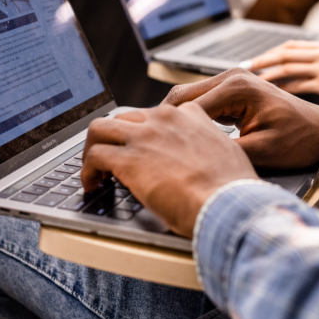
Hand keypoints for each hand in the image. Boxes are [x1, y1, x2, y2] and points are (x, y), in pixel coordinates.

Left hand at [81, 104, 257, 237]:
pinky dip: (87, 171)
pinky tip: (92, 185)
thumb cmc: (231, 189)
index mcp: (190, 116)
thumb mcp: (227, 154)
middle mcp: (165, 119)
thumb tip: (199, 162)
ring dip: (92, 149)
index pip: (155, 114)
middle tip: (111, 160)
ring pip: (100, 128)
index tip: (140, 150)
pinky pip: (94, 156)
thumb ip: (207, 148)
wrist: (228, 204)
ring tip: (94, 170)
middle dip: (114, 139)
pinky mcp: (128, 158)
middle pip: (124, 118)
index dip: (143, 134)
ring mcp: (145, 137)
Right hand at [162, 69, 318, 169]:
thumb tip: (191, 158)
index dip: (167, 128)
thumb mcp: (261, 151)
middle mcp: (231, 77)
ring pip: (188, 99)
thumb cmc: (300, 140)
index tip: (154, 150)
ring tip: (164, 145)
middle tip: (151, 148)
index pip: (185, 106)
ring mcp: (231, 81)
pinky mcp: (232, 90)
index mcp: (237, 87)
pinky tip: (184, 138)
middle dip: (165, 122)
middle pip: (181, 96)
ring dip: (176, 120)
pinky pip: (201, 102)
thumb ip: (223, 150)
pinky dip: (190, 119)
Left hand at [246, 40, 318, 101]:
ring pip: (288, 68)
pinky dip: (283, 89)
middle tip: (244, 68)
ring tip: (253, 82)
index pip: (291, 45)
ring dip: (267, 75)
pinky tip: (272, 95)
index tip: (257, 59)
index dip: (270, 52)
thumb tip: (300, 66)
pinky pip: (299, 86)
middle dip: (261, 60)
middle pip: (284, 53)